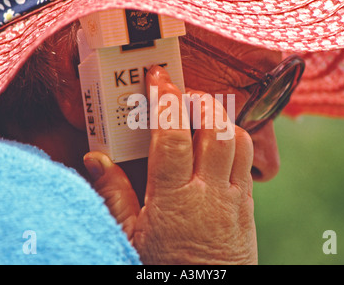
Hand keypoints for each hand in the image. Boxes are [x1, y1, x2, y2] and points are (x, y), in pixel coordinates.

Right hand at [84, 66, 257, 264]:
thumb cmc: (164, 268)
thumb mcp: (129, 237)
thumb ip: (113, 195)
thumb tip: (95, 158)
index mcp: (175, 198)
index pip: (174, 137)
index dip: (166, 102)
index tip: (158, 78)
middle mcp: (210, 192)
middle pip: (217, 129)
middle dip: (200, 100)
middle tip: (180, 94)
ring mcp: (235, 197)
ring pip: (239, 140)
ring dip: (220, 118)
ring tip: (198, 115)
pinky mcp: (249, 204)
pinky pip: (248, 161)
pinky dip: (232, 141)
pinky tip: (213, 146)